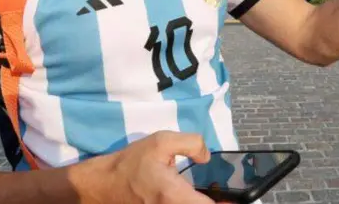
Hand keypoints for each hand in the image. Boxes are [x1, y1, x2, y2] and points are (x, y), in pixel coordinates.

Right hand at [70, 131, 215, 203]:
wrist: (103, 185)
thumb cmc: (132, 163)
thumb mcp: (161, 142)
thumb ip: (191, 143)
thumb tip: (207, 157)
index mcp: (175, 196)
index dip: (227, 203)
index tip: (234, 197)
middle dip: (216, 203)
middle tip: (223, 195)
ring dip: (202, 203)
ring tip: (211, 195)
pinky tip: (193, 197)